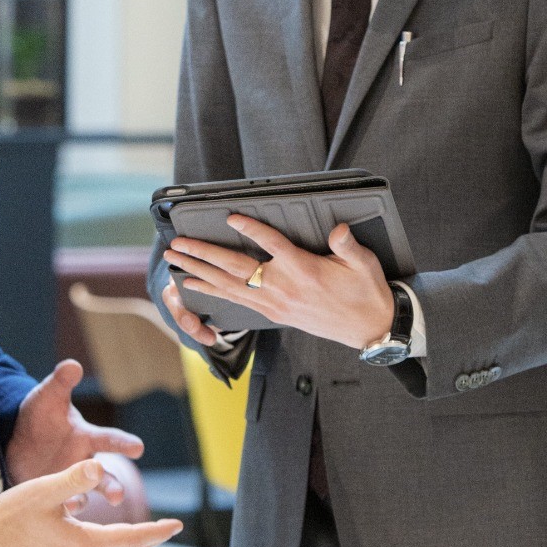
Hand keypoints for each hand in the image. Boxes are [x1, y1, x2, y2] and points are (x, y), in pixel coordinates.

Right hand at [0, 458, 180, 546]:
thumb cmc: (10, 513)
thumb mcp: (44, 490)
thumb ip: (75, 478)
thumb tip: (100, 466)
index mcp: (82, 544)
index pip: (132, 539)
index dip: (157, 532)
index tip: (177, 524)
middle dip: (146, 542)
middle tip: (163, 529)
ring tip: (134, 540)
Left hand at [7, 358, 141, 501]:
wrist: (16, 438)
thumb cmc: (39, 415)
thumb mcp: (47, 397)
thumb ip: (60, 382)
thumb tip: (72, 364)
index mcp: (86, 437)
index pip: (109, 439)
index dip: (124, 443)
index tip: (138, 447)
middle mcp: (83, 462)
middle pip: (104, 476)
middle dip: (112, 486)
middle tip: (118, 496)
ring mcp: (69, 480)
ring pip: (84, 495)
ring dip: (84, 500)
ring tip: (78, 505)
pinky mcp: (53, 494)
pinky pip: (60, 504)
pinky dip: (62, 509)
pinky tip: (60, 512)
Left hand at [164, 215, 393, 350]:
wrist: (369, 329)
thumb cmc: (366, 293)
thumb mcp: (363, 264)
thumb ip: (347, 245)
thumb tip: (339, 229)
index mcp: (305, 271)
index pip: (272, 245)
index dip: (251, 229)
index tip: (230, 217)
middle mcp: (284, 288)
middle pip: (236, 267)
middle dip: (204, 254)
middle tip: (178, 244)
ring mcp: (276, 304)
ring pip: (229, 286)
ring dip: (200, 272)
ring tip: (176, 260)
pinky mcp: (274, 314)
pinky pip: (236, 301)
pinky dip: (213, 291)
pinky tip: (195, 284)